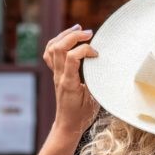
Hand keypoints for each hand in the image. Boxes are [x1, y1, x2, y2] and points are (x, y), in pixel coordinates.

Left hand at [43, 24, 99, 139]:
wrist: (68, 125)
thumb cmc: (83, 115)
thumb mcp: (95, 100)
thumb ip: (97, 82)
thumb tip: (104, 65)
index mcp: (69, 83)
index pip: (71, 57)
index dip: (85, 50)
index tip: (97, 54)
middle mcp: (59, 76)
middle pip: (58, 47)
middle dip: (73, 36)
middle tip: (89, 33)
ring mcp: (55, 74)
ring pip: (52, 48)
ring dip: (64, 35)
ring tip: (78, 30)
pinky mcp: (56, 74)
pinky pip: (50, 54)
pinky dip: (57, 41)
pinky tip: (68, 38)